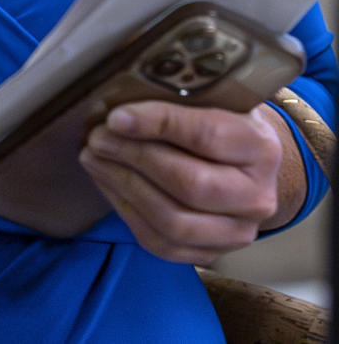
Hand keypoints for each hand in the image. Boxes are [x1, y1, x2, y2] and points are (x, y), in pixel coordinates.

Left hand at [79, 100, 285, 262]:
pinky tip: (107, 183)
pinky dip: (126, 212)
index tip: (116, 117)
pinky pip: (161, 243)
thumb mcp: (212, 99)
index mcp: (260, 146)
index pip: (207, 135)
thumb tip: (120, 101)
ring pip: (173, 221)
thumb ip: (177, 98)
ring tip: (93, 158)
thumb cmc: (219, 121)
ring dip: (124, 186)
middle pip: (191, 184)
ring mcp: (238, 232)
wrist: (246, 166)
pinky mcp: (213, 254)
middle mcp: (257, 195)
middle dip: (135, 158)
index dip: (158, 124)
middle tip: (98, 137)